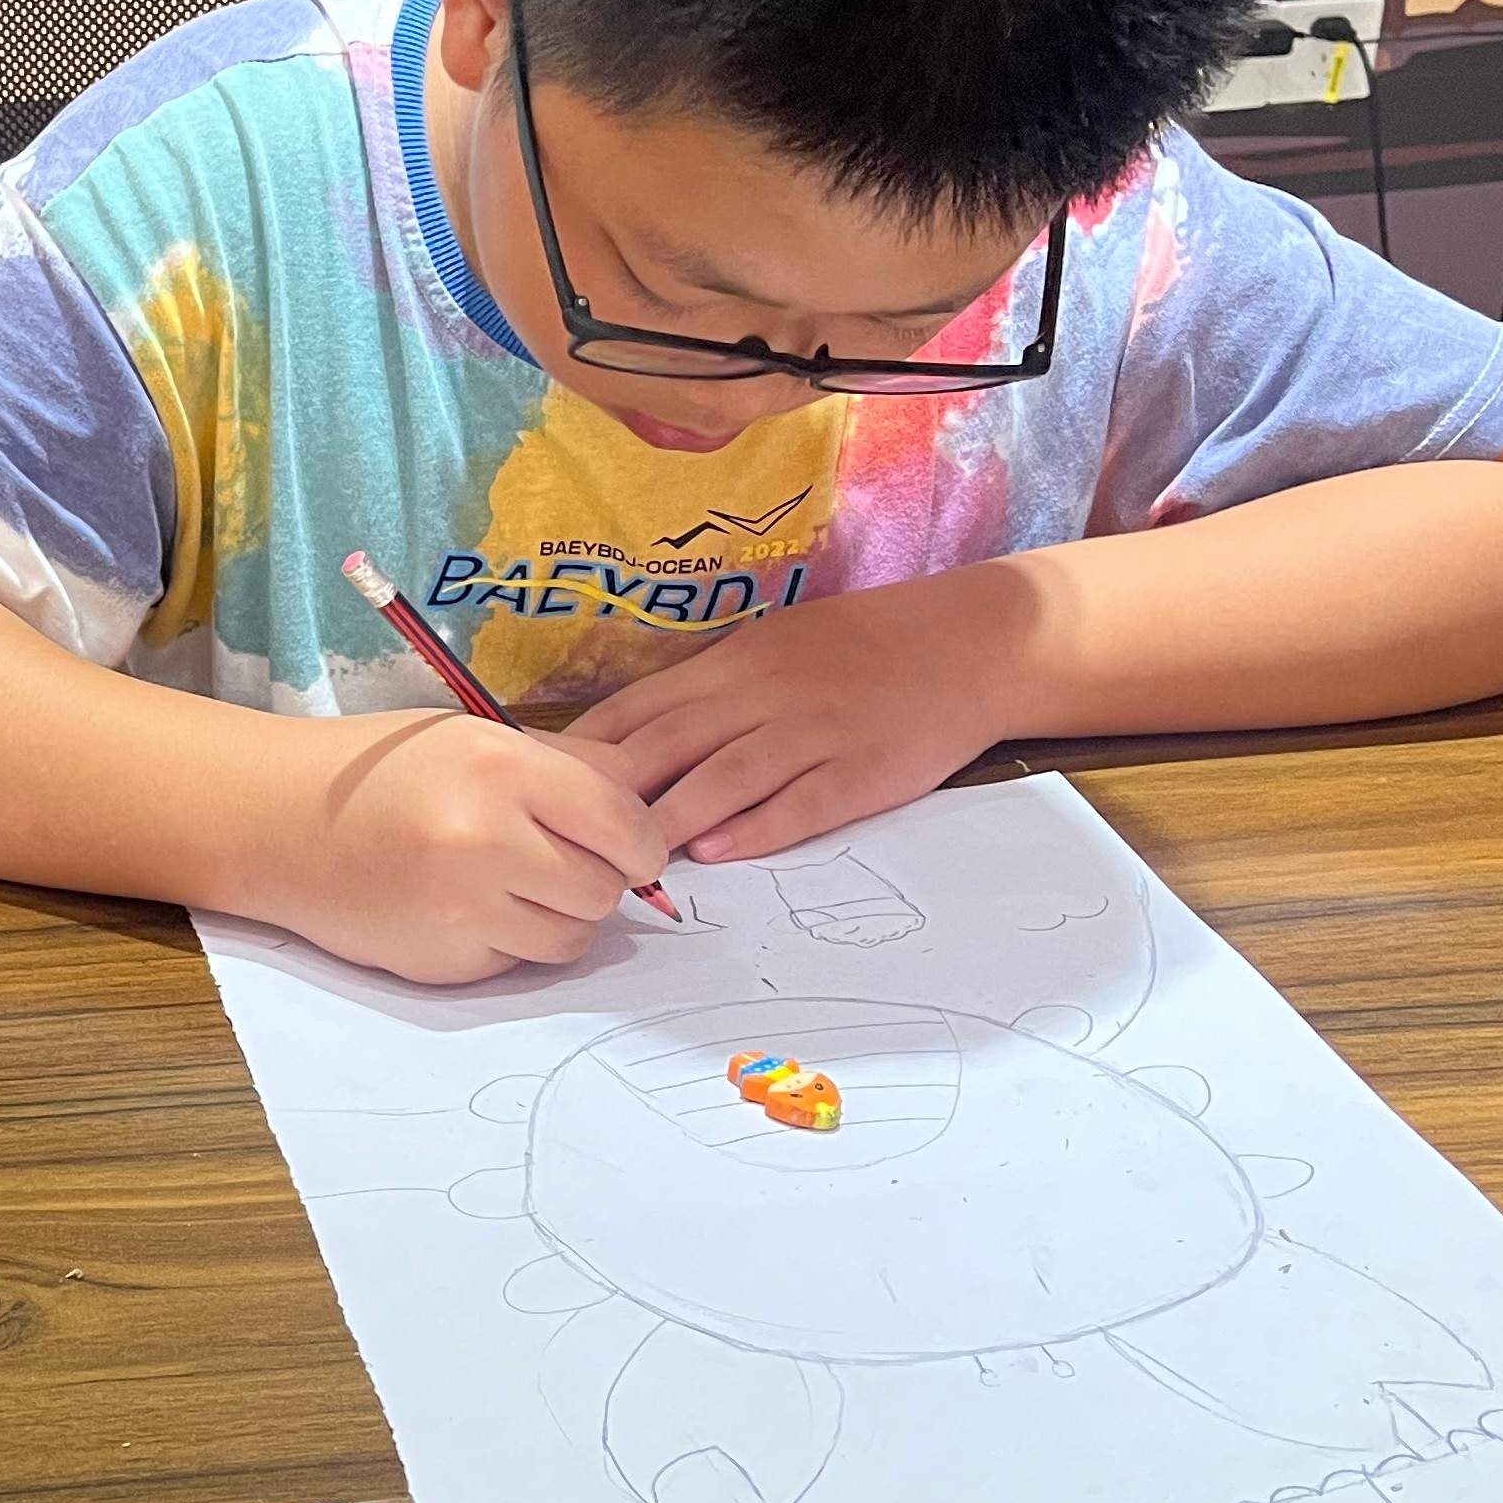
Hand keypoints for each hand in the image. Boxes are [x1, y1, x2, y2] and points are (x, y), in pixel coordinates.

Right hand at [251, 710, 674, 984]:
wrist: (276, 822)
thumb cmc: (380, 772)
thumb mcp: (473, 736)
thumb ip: (569, 766)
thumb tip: (646, 806)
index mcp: (501, 767)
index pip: (626, 824)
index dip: (641, 842)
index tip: (630, 846)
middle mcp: (484, 839)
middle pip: (605, 890)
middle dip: (596, 880)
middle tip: (557, 860)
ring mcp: (460, 908)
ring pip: (571, 939)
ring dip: (558, 918)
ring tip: (512, 885)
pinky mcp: (441, 961)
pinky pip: (517, 963)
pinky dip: (506, 941)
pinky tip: (462, 907)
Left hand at [567, 569, 1030, 861]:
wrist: (966, 644)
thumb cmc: (860, 648)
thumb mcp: (773, 647)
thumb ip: (706, 690)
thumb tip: (630, 735)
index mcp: (732, 664)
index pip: (636, 708)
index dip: (583, 751)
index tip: (536, 788)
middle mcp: (762, 694)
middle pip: (668, 743)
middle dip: (609, 792)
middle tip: (559, 836)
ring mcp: (812, 732)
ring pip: (726, 774)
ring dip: (672, 816)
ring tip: (626, 858)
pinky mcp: (861, 770)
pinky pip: (801, 800)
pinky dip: (757, 826)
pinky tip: (719, 851)